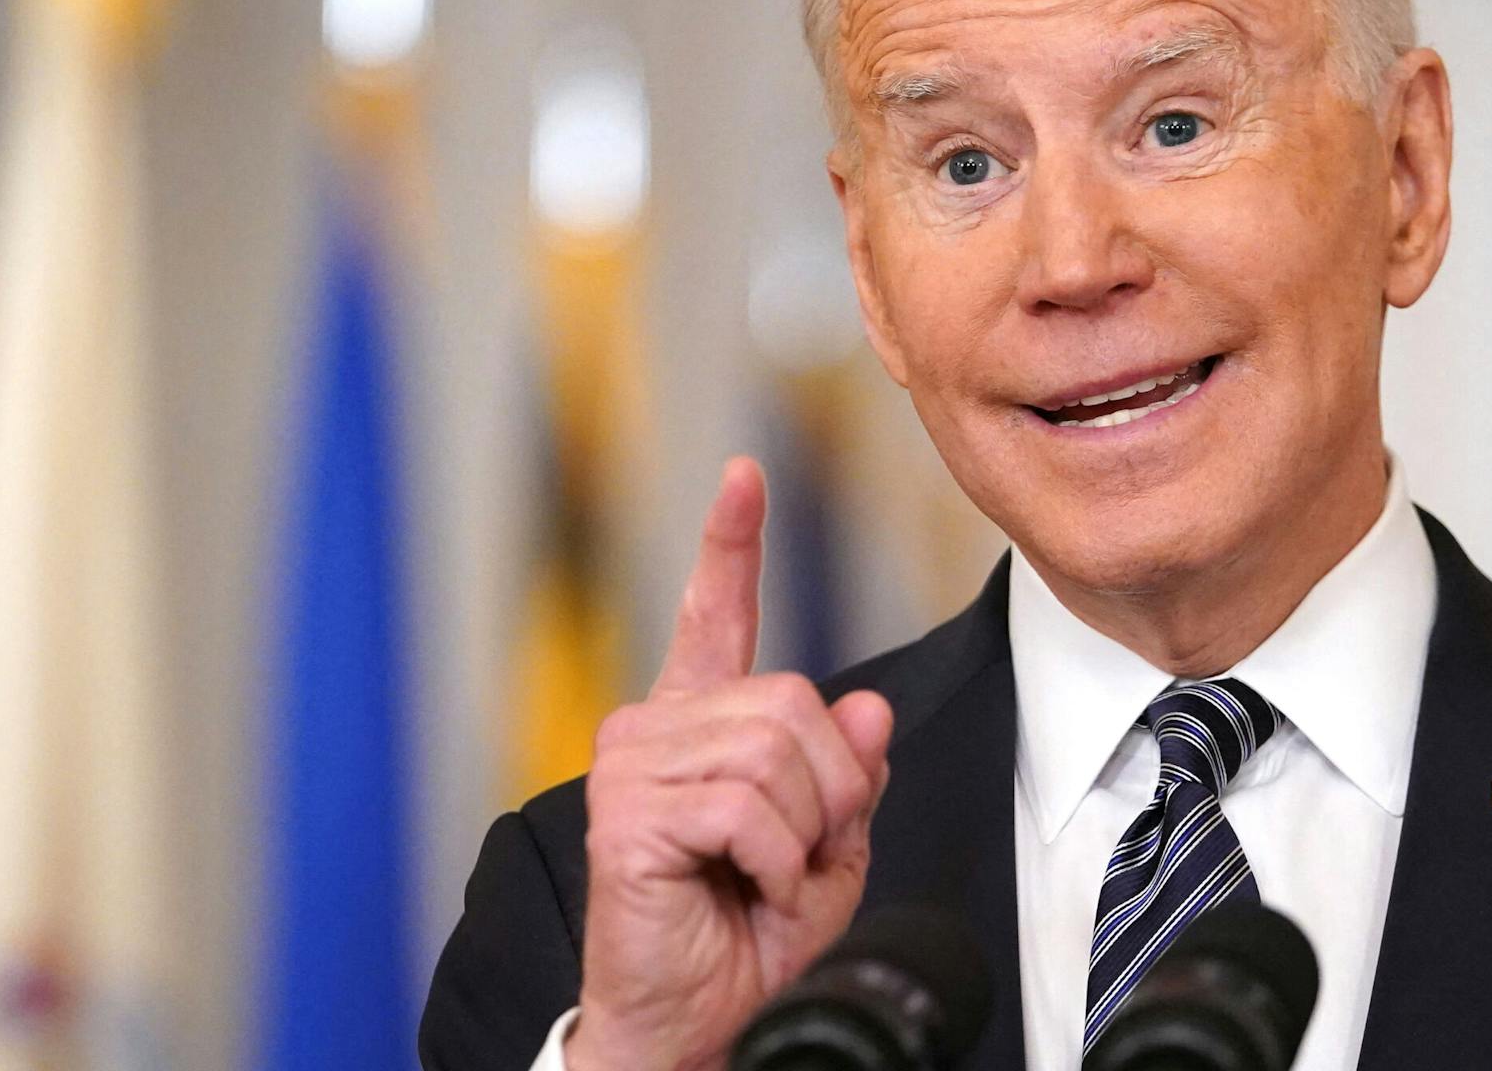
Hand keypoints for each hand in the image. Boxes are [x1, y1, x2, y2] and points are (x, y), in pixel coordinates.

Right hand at [565, 458, 894, 1070]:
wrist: (695, 1021)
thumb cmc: (747, 936)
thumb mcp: (827, 849)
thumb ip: (847, 776)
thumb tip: (865, 709)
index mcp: (699, 725)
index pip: (713, 616)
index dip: (728, 544)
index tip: (743, 477)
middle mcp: (654, 727)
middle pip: (792, 702)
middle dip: (830, 790)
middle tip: (800, 856)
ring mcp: (632, 764)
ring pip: (776, 752)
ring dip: (804, 833)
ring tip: (767, 878)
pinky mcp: (626, 812)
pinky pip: (747, 806)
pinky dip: (778, 861)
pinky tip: (747, 890)